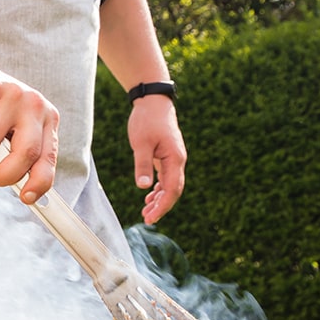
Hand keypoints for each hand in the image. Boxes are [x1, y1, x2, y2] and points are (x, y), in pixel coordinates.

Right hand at [0, 54, 59, 203]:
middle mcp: (35, 104)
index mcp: (47, 118)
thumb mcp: (12, 131)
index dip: (39, 182)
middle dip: (4, 175)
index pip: (48, 157)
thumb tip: (24, 191)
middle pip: (25, 153)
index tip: (25, 198)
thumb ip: (19, 155)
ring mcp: (13, 93)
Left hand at [127, 97, 186, 223]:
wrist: (153, 101)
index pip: (172, 189)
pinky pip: (166, 177)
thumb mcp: (141, 144)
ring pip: (170, 184)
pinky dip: (159, 188)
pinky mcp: (167, 155)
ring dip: (159, 199)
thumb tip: (144, 187)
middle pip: (174, 190)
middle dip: (161, 206)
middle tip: (146, 218)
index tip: (150, 218)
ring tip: (145, 211)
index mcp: (175, 158)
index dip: (162, 206)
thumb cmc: (147, 120)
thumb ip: (143, 165)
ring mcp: (174, 158)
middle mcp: (178, 160)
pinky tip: (149, 196)